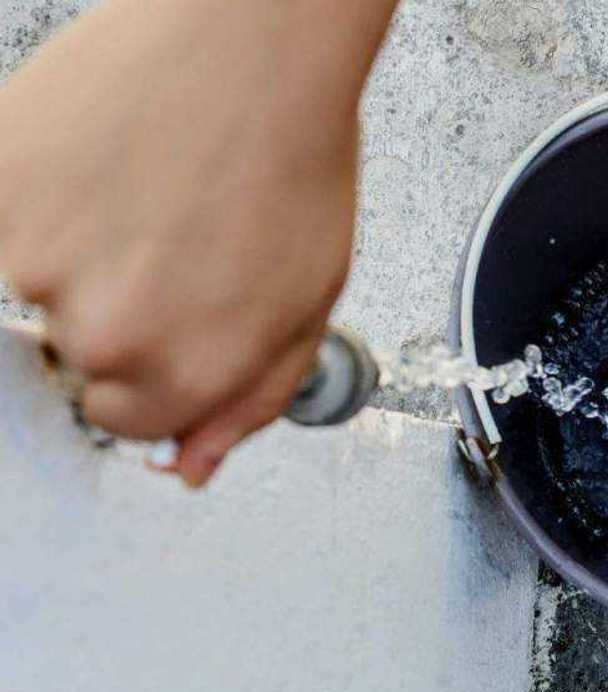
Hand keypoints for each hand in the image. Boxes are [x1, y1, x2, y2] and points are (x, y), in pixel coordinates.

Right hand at [0, 0, 395, 485]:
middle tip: (168, 237)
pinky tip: (101, 165)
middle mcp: (107, 333)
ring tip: (143, 190)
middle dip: (120, 309)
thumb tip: (191, 464)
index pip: (130, 422)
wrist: (251, 42)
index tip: (173, 317)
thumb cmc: (293, 157)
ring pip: (38, 289)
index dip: (156, 367)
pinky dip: (40, 201)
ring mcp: (37, 262)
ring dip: (77, 249)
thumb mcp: (307, 301)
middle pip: (82, 360)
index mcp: (189, 372)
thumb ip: (248, 398)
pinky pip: (5, 228)